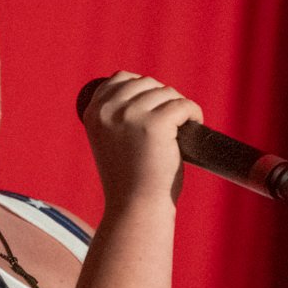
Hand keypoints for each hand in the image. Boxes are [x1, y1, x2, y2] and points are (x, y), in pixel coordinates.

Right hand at [80, 71, 202, 206]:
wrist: (136, 208)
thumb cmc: (128, 178)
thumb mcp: (111, 140)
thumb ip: (119, 114)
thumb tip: (148, 88)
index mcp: (93, 113)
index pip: (120, 78)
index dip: (142, 89)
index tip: (154, 108)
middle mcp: (108, 111)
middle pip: (146, 83)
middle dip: (162, 99)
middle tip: (172, 123)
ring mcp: (131, 115)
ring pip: (166, 92)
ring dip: (178, 107)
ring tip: (182, 128)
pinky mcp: (156, 123)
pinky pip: (183, 105)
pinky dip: (193, 113)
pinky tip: (194, 125)